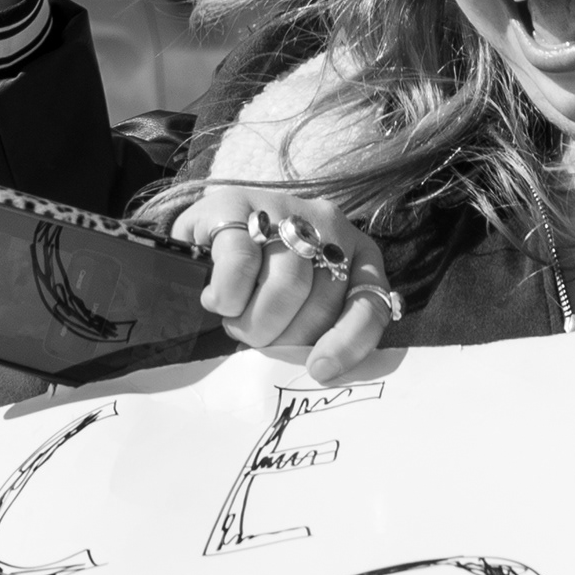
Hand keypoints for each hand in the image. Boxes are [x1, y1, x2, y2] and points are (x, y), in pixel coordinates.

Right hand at [171, 182, 395, 380]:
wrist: (204, 236)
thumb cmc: (260, 281)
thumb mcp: (301, 305)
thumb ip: (321, 329)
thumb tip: (321, 370)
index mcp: (356, 251)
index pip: (370, 302)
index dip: (348, 343)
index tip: (320, 371)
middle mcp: (328, 223)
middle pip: (321, 302)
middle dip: (284, 339)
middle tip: (259, 340)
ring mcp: (283, 208)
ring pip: (285, 286)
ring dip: (254, 322)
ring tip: (236, 321)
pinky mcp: (237, 203)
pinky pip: (240, 264)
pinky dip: (227, 296)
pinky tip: (218, 299)